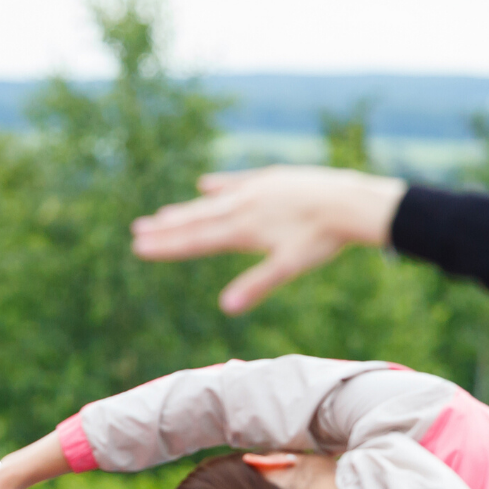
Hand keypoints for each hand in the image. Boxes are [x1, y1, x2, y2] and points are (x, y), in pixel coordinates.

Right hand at [131, 166, 405, 313]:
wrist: (351, 202)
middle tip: (137, 230)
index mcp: (244, 230)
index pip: (197, 241)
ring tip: (162, 214)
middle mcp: (243, 206)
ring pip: (212, 202)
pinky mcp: (271, 179)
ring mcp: (256, 190)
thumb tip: (226, 308)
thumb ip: (256, 285)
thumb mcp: (290, 266)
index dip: (167, 246)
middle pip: (196, 220)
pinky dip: (220, 185)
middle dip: (166, 228)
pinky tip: (205, 184)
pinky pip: (238, 182)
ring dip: (186, 209)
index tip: (140, 248)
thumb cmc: (322, 239)